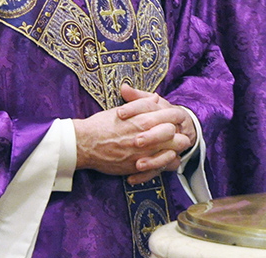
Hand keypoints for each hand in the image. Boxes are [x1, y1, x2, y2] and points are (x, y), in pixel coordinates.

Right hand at [74, 84, 194, 184]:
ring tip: (172, 150)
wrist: (85, 143)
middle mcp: (148, 137)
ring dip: (175, 152)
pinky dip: (164, 165)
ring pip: (172, 155)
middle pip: (178, 137)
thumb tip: (156, 97)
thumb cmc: (102, 124)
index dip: (178, 119)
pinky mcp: (137, 167)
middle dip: (181, 137)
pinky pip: (159, 169)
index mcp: (146, 119)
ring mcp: (144, 154)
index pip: (174, 117)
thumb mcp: (124, 108)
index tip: (176, 120)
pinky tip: (162, 162)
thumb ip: (143, 103)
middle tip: (177, 136)